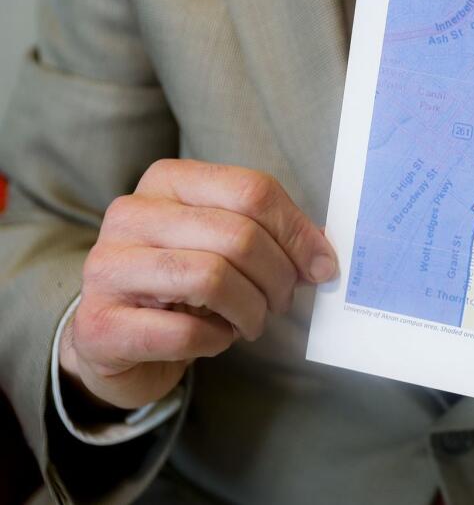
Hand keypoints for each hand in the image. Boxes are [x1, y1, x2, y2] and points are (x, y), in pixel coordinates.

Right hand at [61, 160, 337, 408]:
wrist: (116, 339)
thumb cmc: (183, 284)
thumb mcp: (226, 246)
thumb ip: (274, 238)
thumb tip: (325, 254)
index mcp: (168, 182)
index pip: (252, 190)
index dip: (297, 232)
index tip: (321, 266)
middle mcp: (131, 214)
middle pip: (238, 236)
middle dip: (278, 278)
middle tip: (282, 303)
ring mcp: (108, 268)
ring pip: (212, 278)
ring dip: (250, 310)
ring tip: (252, 321)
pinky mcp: (100, 324)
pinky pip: (183, 331)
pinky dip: (215, 340)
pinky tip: (215, 338)